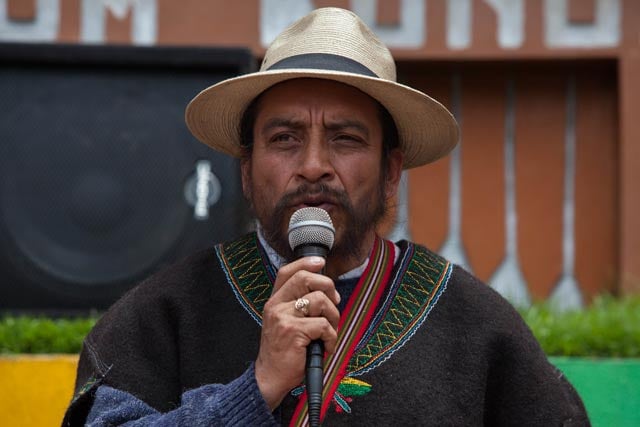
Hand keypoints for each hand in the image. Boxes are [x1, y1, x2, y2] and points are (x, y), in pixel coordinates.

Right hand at [254, 256, 340, 409]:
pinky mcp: (293, 331)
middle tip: (333, 303)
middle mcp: (276, 306)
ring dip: (333, 317)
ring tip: (329, 332)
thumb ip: (298, 305)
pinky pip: (324, 325)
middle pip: (305, 279)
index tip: (321, 263)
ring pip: (319, 301)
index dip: (306, 263)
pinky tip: (326, 347)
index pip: (287, 272)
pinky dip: (331, 338)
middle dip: (327, 287)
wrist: (271, 377)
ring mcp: (283, 318)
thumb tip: (326, 289)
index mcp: (274, 302)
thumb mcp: (285, 323)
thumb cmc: (284, 352)